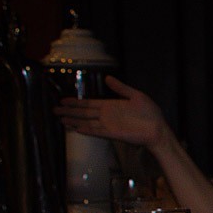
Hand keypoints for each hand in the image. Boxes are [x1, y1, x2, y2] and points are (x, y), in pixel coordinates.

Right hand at [54, 76, 169, 148]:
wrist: (158, 129)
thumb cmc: (150, 113)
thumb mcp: (136, 96)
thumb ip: (120, 88)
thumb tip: (107, 78)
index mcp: (111, 106)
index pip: (89, 103)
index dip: (76, 102)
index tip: (63, 100)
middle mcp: (106, 116)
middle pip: (83, 113)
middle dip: (69, 111)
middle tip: (54, 109)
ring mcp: (108, 125)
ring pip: (86, 122)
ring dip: (73, 120)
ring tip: (60, 118)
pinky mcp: (112, 134)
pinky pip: (96, 131)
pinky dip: (85, 129)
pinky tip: (75, 128)